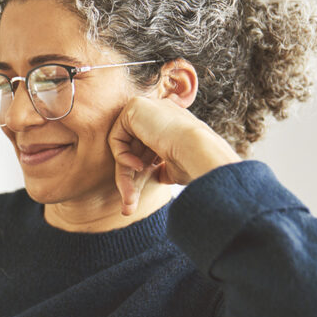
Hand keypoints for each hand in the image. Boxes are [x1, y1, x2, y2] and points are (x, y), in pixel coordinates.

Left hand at [107, 96, 243, 216]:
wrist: (200, 150)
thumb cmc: (192, 163)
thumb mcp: (174, 168)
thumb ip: (162, 168)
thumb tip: (158, 176)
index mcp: (171, 125)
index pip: (147, 151)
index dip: (142, 174)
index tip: (137, 198)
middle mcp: (158, 114)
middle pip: (133, 150)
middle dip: (128, 180)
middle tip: (128, 209)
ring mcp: (147, 108)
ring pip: (123, 147)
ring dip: (124, 175)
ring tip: (130, 199)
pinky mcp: (135, 107)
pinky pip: (116, 137)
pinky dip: (122, 156)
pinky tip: (137, 166)